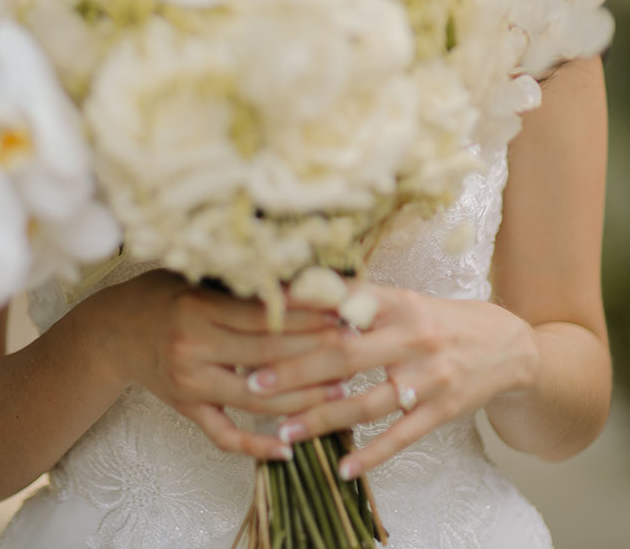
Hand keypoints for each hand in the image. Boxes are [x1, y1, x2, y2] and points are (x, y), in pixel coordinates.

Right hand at [109, 268, 348, 460]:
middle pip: (268, 355)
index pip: (264, 315)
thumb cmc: (161, 294)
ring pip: (256, 398)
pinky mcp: (186, 409)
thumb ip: (239, 283)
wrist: (113, 332)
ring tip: (341, 391)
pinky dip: (256, 445)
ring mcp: (190, 384)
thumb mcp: (195, 278)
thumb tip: (300, 278)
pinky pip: (224, 435)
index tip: (342, 311)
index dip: (307, 315)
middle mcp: (193, 348)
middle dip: (316, 353)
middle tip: (354, 348)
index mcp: (198, 309)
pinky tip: (288, 449)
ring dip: (302, 398)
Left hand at [240, 282, 538, 476]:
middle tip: (255, 382)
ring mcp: (428, 377)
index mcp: (397, 302)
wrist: (505, 345)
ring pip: (366, 402)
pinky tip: (343, 468)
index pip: (341, 304)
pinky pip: (401, 437)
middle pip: (345, 355)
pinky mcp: (441, 410)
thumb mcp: (402, 300)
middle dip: (295, 371)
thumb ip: (357, 300)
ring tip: (283, 432)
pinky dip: (371, 455)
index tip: (260, 322)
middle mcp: (411, 337)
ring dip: (321, 418)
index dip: (300, 312)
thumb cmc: (437, 320)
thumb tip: (298, 293)